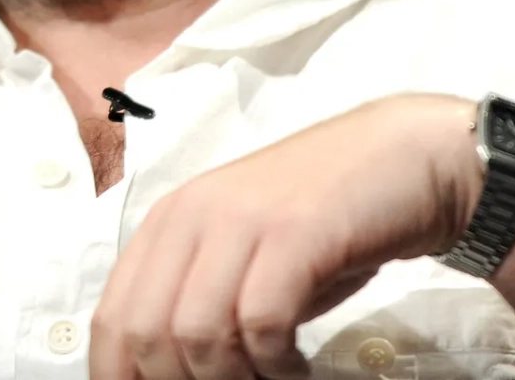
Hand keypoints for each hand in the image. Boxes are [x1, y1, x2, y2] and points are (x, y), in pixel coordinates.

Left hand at [89, 94, 480, 379]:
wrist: (403, 156)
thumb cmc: (323, 219)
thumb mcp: (242, 255)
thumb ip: (200, 302)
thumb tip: (166, 374)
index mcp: (167, 223)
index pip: (110, 321)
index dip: (122, 378)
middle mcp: (191, 215)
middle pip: (147, 335)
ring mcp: (242, 220)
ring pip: (197, 334)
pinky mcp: (295, 233)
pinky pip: (262, 322)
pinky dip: (278, 364)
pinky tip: (299, 368)